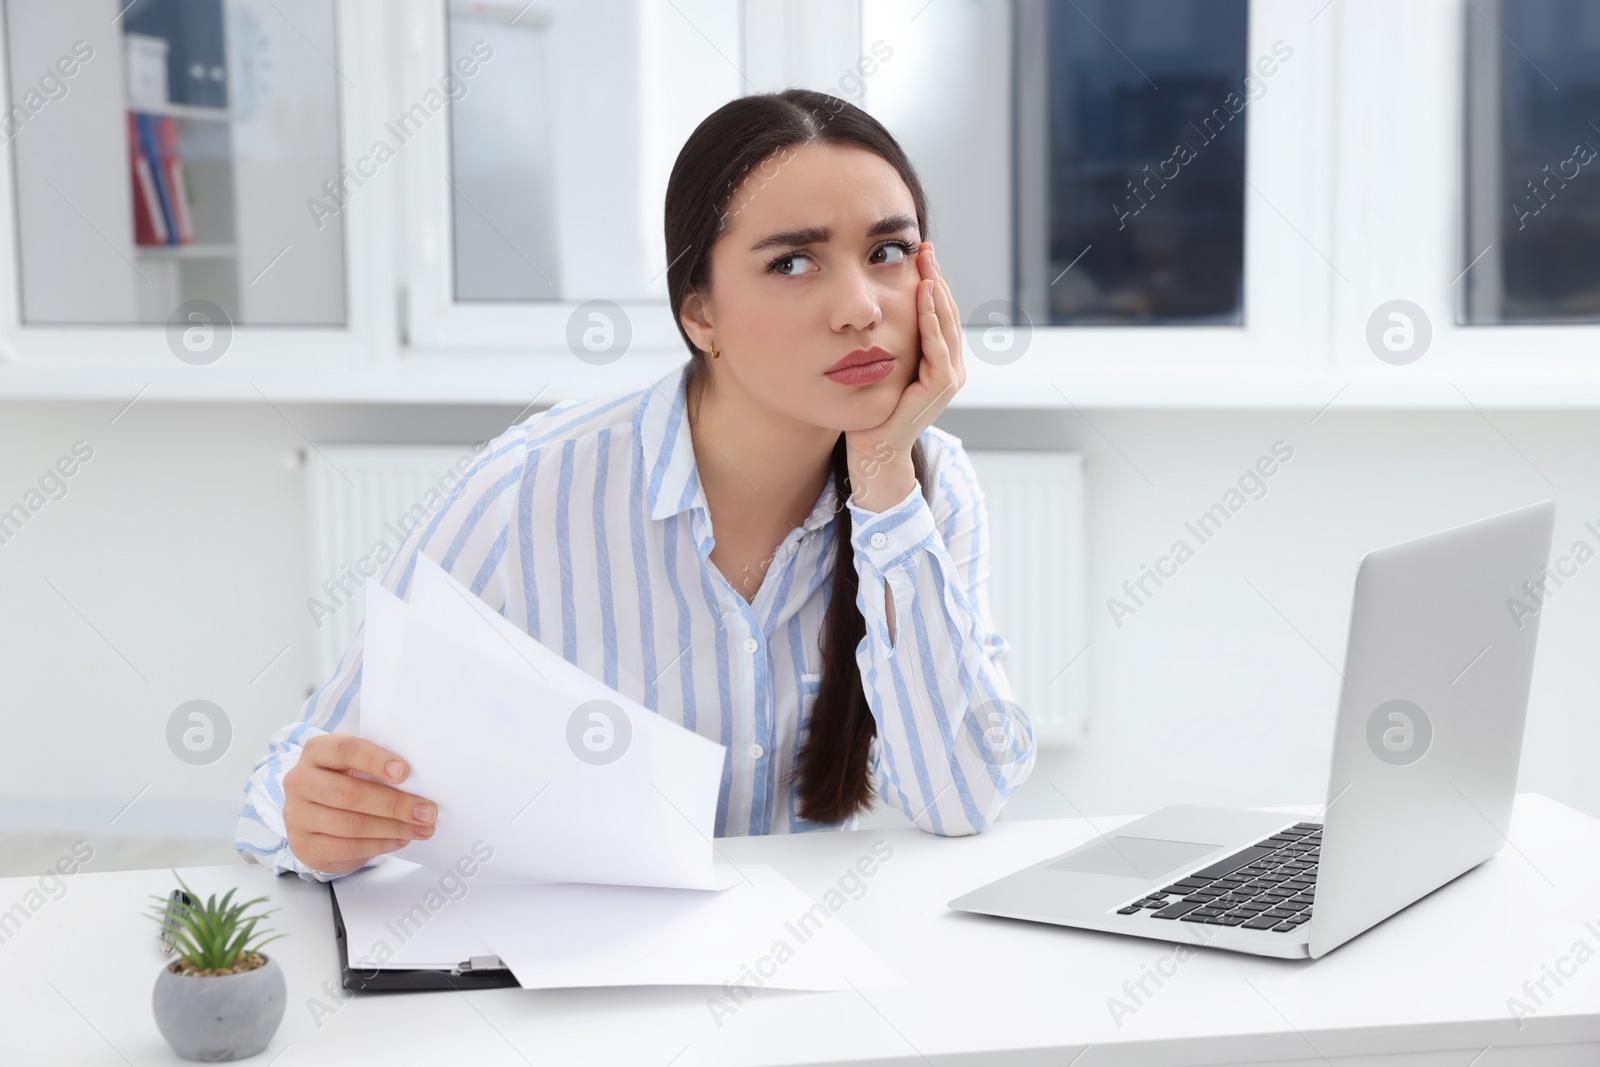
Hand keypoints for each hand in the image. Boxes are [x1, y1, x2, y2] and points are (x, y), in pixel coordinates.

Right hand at [282, 734, 436, 875]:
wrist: (316, 813)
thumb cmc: (346, 780)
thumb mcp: (356, 764)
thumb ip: (379, 765)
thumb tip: (421, 779)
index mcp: (316, 751)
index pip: (345, 749)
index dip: (375, 760)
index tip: (405, 772)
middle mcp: (300, 781)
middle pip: (350, 793)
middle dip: (394, 804)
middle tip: (427, 810)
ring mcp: (298, 815)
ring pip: (351, 824)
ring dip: (393, 828)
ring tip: (421, 828)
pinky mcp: (304, 845)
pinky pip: (347, 847)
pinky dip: (380, 845)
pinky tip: (401, 839)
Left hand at [844, 242, 965, 508]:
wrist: (874, 448)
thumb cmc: (872, 408)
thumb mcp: (882, 365)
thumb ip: (888, 340)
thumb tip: (871, 307)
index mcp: (940, 361)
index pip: (939, 312)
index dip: (932, 282)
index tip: (920, 253)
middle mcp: (951, 367)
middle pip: (948, 312)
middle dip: (936, 277)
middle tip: (925, 248)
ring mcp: (950, 377)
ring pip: (947, 324)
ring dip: (937, 291)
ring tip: (926, 263)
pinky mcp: (941, 386)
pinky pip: (938, 346)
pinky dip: (932, 319)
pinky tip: (922, 296)